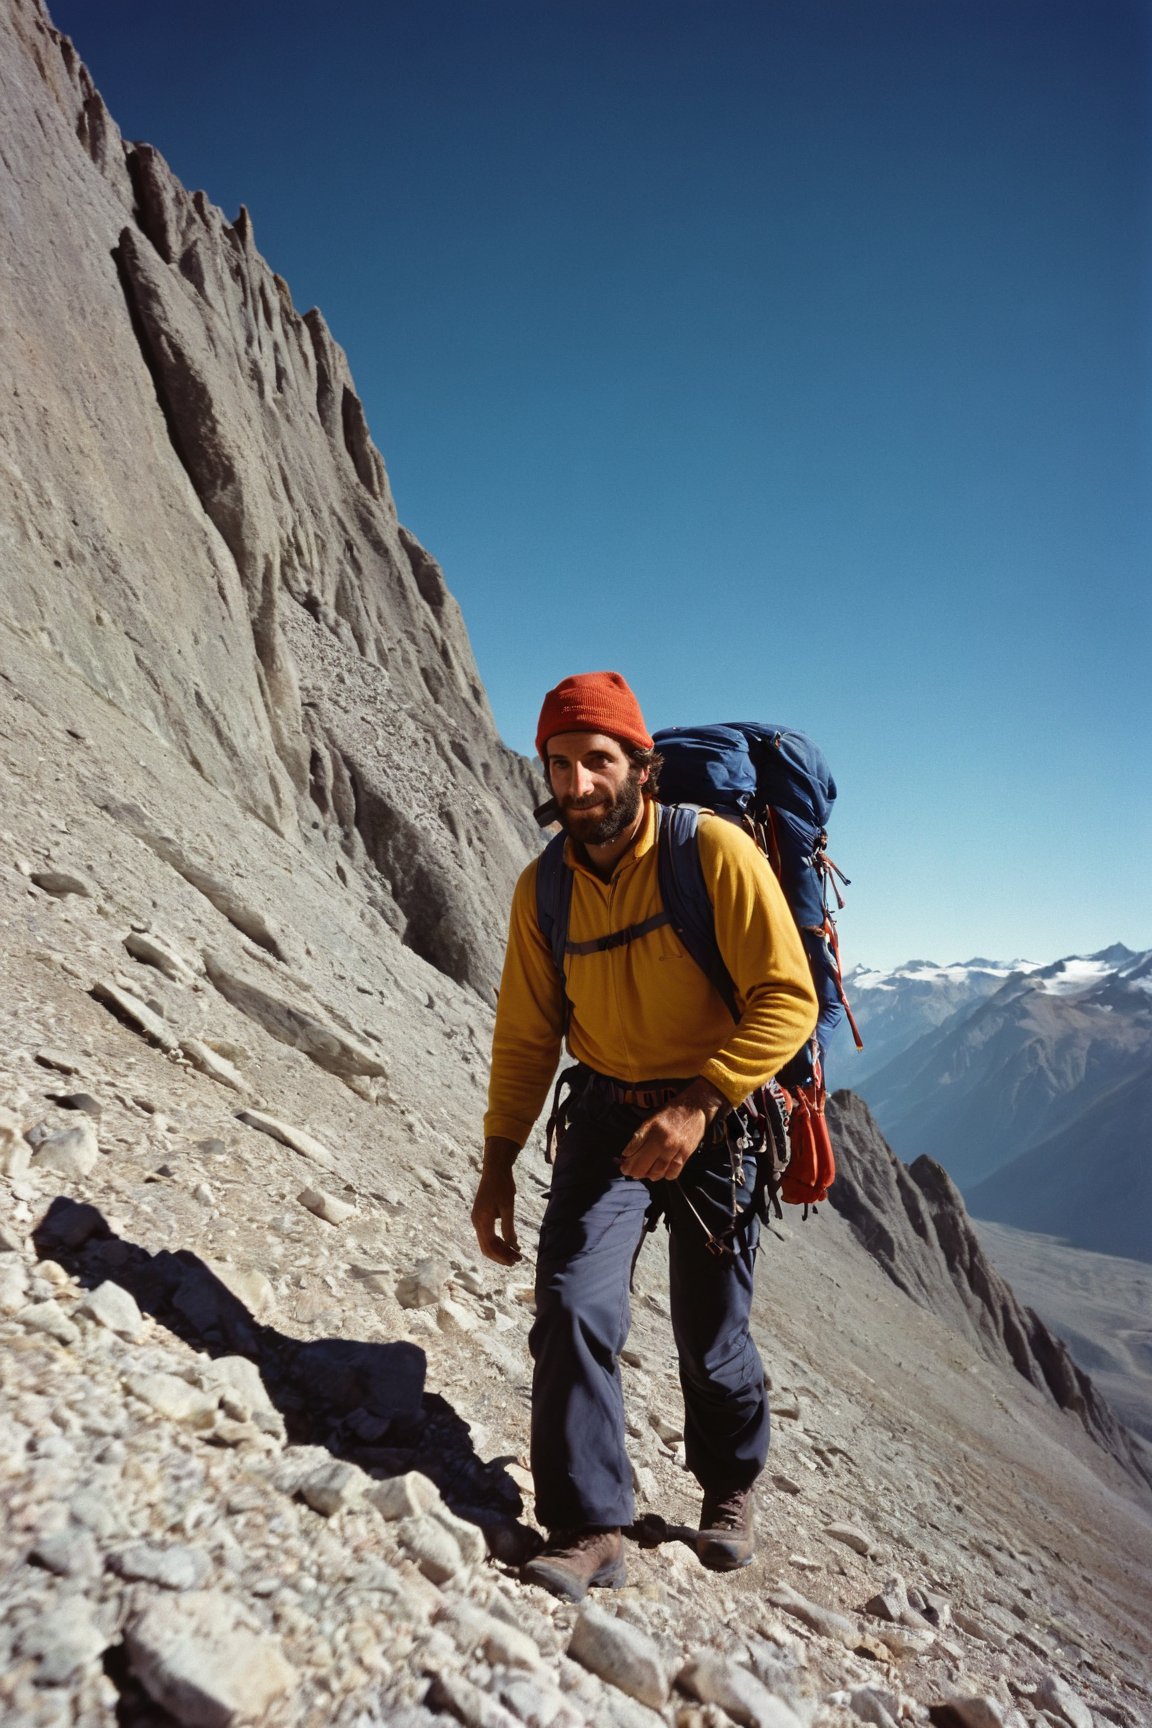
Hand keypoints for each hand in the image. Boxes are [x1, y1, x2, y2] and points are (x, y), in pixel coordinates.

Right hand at [471, 1138, 522, 1264]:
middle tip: (517, 1261)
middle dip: (501, 1256)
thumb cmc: (502, 1185)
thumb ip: (508, 1228)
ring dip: (500, 1250)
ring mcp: (477, 1219)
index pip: (490, 1246)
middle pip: (486, 1247)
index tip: (515, 1261)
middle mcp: (477, 1222)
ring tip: (516, 1253)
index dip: (502, 1256)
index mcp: (482, 1220)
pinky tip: (511, 1243)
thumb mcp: (508, 1207)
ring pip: (487, 1242)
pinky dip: (498, 1241)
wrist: (495, 1169)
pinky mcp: (481, 1216)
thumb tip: (513, 1246)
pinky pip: (488, 1234)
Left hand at [619, 1078, 727, 1181]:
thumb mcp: (652, 1119)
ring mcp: (675, 1148)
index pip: (634, 1149)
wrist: (695, 1107)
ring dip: (648, 1175)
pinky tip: (662, 1173)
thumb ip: (640, 1136)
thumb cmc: (671, 1112)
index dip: (627, 1161)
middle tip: (630, 1173)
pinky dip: (666, 1175)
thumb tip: (627, 1153)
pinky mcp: (686, 1153)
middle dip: (634, 1171)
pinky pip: (673, 1171)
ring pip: (658, 1170)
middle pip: (644, 1163)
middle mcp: (662, 1139)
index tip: (623, 1166)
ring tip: (644, 1174)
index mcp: (651, 1128)